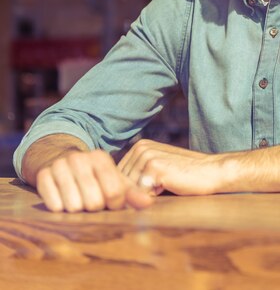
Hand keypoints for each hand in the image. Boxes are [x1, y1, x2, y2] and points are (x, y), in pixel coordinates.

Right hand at [36, 149, 156, 212]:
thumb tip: (148, 203)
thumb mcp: (113, 180)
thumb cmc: (93, 176)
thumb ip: (132, 193)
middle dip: (94, 208)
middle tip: (92, 201)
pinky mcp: (43, 175)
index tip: (110, 201)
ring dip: (77, 210)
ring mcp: (60, 165)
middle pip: (93, 202)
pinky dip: (59, 208)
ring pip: (73, 206)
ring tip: (79, 200)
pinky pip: (54, 205)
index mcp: (101, 158)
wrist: (60, 160)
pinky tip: (63, 200)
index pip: (114, 192)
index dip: (114, 203)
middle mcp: (80, 158)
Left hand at [118, 139, 222, 195]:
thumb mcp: (157, 171)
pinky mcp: (154, 167)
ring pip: (129, 190)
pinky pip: (140, 194)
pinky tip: (169, 187)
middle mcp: (140, 148)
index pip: (117, 177)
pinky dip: (152, 199)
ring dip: (144, 196)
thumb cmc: (185, 176)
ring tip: (165, 186)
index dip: (128, 190)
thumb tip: (111, 194)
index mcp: (139, 147)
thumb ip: (137, 176)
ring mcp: (146, 156)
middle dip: (134, 194)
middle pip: (121, 184)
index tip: (149, 190)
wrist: (211, 171)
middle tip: (159, 190)